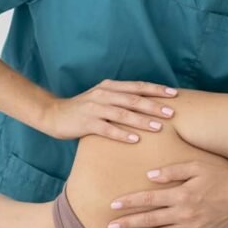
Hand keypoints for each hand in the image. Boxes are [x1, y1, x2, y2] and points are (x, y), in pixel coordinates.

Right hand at [41, 79, 177, 141]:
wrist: (53, 114)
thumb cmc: (83, 109)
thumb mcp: (103, 98)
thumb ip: (121, 98)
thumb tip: (149, 104)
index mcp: (110, 86)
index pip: (138, 86)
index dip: (157, 90)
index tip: (174, 94)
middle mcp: (103, 94)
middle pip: (134, 99)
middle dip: (155, 106)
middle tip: (172, 113)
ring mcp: (94, 108)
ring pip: (123, 114)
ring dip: (142, 120)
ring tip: (159, 127)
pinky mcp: (86, 123)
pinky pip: (107, 129)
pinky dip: (122, 134)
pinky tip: (135, 140)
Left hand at [107, 160, 227, 227]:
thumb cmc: (219, 177)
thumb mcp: (196, 167)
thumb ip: (172, 170)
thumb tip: (150, 176)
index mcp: (181, 194)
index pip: (149, 199)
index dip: (130, 202)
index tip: (114, 204)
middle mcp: (184, 213)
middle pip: (150, 220)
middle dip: (128, 223)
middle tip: (110, 227)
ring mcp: (191, 227)